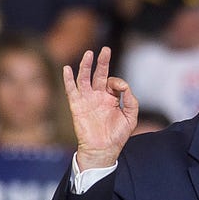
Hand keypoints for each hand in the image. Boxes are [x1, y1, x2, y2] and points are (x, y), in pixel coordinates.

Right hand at [63, 47, 138, 169]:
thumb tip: (123, 86)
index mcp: (110, 98)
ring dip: (86, 66)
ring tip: (89, 53)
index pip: (113, 82)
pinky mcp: (77, 106)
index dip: (118, 82)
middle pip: (99, 74)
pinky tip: (67, 68)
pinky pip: (71, 90)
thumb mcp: (131, 117)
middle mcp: (98, 96)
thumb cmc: (117, 135)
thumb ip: (131, 100)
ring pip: (84, 78)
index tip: (121, 89)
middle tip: (106, 49)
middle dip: (102, 61)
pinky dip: (68, 79)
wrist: (103, 150)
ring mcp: (87, 100)